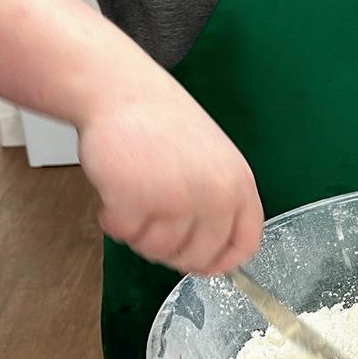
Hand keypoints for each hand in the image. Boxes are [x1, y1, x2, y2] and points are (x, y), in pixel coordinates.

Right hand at [77, 79, 263, 274]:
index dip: (221, 263)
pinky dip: (113, 220)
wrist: (124, 92)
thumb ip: (218, 204)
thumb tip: (213, 255)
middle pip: (197, 258)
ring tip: (136, 197)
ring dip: (139, 233)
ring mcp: (177, 200)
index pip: (244, 244)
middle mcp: (214, 195)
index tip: (204, 265)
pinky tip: (115, 192)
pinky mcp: (137, 201)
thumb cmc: (164, 125)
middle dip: (170, 251)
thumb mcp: (212, 161)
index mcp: (239, 184)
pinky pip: (123, 235)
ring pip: (156, 251)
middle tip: (154, 223)